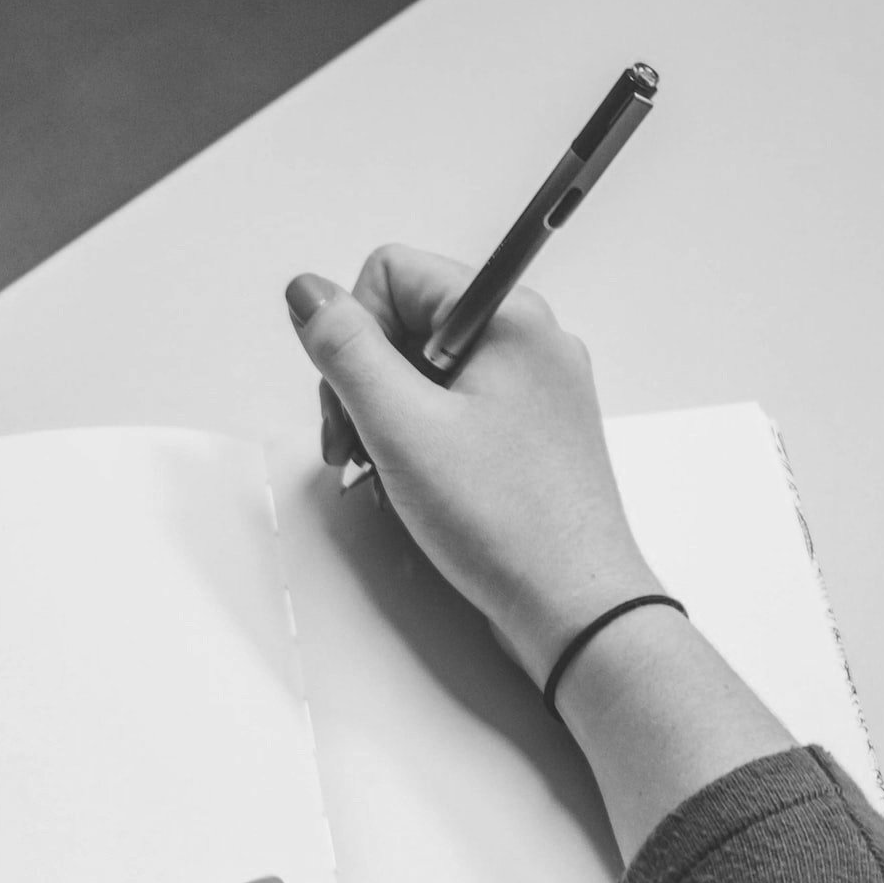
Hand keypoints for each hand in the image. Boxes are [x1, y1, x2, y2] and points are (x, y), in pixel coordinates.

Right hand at [286, 245, 661, 677]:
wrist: (575, 608)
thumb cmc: (505, 522)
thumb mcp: (402, 427)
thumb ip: (345, 350)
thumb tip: (307, 291)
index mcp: (508, 318)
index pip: (393, 273)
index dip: (354, 332)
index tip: (352, 397)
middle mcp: (528, 341)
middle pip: (407, 321)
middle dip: (364, 381)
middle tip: (356, 447)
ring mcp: (533, 388)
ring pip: (426, 371)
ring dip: (386, 416)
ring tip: (383, 473)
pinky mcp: (529, 432)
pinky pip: (455, 409)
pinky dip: (420, 440)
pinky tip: (414, 485)